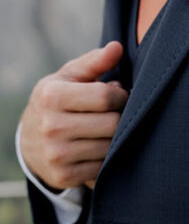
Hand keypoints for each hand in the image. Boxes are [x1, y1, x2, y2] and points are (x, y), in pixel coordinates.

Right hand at [19, 41, 128, 191]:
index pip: (106, 96)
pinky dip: (107, 159)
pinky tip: (99, 149)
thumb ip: (93, 63)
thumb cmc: (57, 103)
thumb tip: (116, 48)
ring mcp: (58, 154)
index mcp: (51, 96)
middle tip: (116, 114)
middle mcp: (52, 126)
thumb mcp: (67, 79)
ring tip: (107, 131)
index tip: (119, 95)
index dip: (121, 95)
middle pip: (113, 124)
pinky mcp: (65, 175)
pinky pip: (104, 167)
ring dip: (116, 139)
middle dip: (121, 117)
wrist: (31, 142)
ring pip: (111, 147)